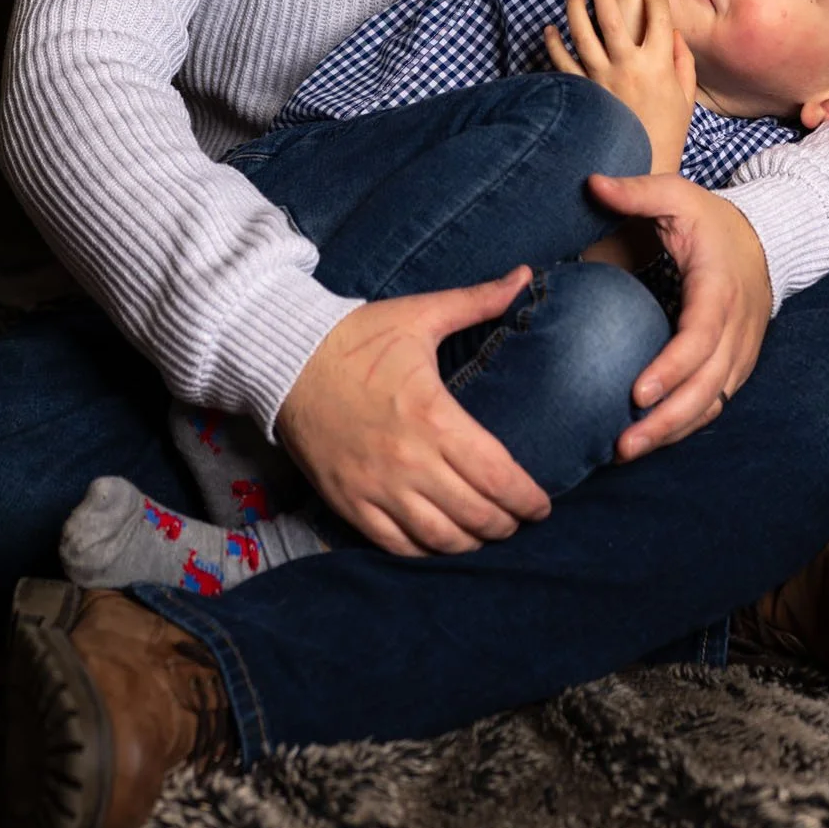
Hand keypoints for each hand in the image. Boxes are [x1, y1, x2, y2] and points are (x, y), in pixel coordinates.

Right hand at [274, 270, 550, 556]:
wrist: (287, 360)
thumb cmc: (359, 337)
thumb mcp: (420, 314)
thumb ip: (478, 300)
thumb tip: (525, 275)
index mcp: (433, 416)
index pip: (498, 476)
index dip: (528, 499)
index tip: (542, 504)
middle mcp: (409, 460)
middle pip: (476, 515)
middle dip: (507, 523)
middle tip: (520, 519)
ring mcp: (377, 487)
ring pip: (440, 539)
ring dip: (472, 542)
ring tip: (486, 532)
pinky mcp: (350, 502)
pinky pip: (397, 545)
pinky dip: (427, 552)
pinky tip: (442, 543)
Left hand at [544, 0, 696, 173]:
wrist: (641, 166)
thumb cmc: (666, 132)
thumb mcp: (685, 97)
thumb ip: (683, 63)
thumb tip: (675, 34)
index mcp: (659, 65)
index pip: (658, 19)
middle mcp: (629, 66)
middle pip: (612, 17)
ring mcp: (602, 78)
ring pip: (583, 33)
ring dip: (575, 6)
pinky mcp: (583, 92)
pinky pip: (563, 62)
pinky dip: (553, 44)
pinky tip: (550, 29)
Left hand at [583, 171, 772, 458]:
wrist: (768, 240)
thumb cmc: (711, 219)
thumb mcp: (676, 194)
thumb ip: (636, 190)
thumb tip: (591, 184)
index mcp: (719, 289)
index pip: (700, 338)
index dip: (671, 369)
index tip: (636, 393)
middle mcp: (737, 329)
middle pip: (707, 387)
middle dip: (666, 421)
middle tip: (622, 445)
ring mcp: (741, 353)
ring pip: (712, 404)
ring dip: (673, 431)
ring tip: (626, 451)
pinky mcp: (736, 366)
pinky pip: (713, 404)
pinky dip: (684, 425)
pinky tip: (649, 439)